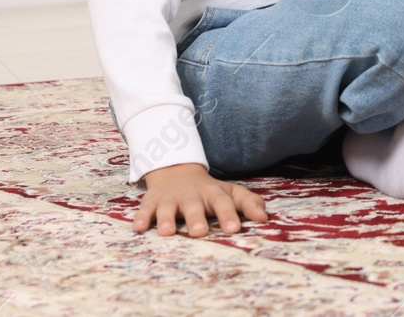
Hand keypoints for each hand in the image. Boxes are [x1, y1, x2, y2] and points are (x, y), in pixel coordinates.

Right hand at [136, 162, 266, 236]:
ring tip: (167, 232)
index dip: (229, 214)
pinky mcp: (152, 202)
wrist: (177, 171)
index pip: (223, 202)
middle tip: (200, 233)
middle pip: (194, 206)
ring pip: (167, 209)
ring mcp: (170, 198)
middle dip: (196, 219)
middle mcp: (191, 195)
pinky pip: (144, 210)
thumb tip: (265, 217)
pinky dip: (141, 218)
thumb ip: (248, 203)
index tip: (234, 229)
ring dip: (166, 220)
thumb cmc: (209, 190)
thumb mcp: (229, 192)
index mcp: (212, 193)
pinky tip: (138, 228)